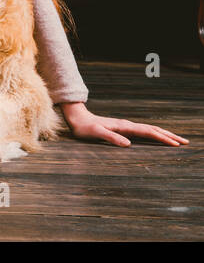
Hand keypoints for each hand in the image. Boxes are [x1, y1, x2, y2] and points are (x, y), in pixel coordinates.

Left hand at [59, 102, 187, 146]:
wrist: (76, 118)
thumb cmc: (84, 128)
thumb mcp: (96, 133)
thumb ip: (111, 138)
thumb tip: (128, 144)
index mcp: (124, 127)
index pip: (148, 132)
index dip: (162, 138)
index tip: (176, 144)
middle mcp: (128, 125)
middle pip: (153, 129)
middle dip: (170, 136)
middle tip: (186, 142)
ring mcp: (126, 126)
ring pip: (150, 129)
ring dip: (164, 134)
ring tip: (177, 140)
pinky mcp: (123, 128)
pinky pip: (144, 131)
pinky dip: (155, 134)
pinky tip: (157, 137)